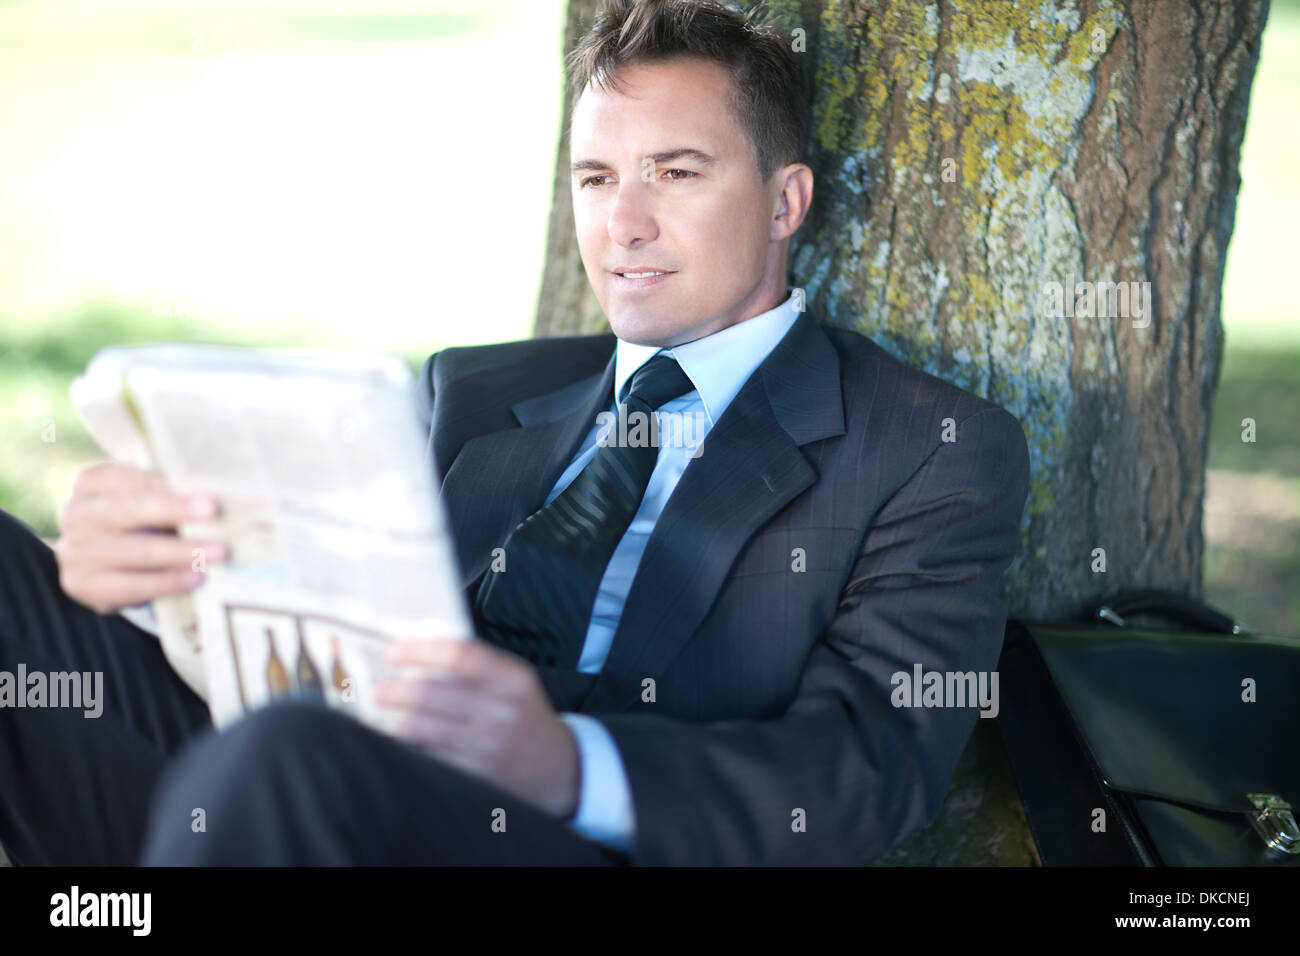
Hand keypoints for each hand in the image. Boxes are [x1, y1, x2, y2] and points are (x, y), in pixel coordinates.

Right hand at [54, 462, 226, 613]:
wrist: (112, 568)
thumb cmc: (141, 523)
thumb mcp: (149, 501)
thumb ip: (170, 493)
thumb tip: (217, 492)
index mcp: (89, 483)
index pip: (124, 477)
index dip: (161, 481)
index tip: (199, 485)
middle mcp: (75, 514)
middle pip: (125, 510)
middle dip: (172, 509)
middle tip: (215, 511)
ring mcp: (73, 551)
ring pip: (131, 551)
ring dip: (178, 552)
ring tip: (217, 552)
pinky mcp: (80, 585)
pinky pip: (127, 586)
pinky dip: (165, 583)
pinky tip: (194, 578)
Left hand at [375, 639, 580, 819]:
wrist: (556, 768)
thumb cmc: (525, 716)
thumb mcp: (515, 682)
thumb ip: (478, 665)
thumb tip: (419, 649)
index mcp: (513, 679)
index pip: (460, 655)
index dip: (421, 651)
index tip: (394, 651)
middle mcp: (501, 711)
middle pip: (433, 693)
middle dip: (397, 690)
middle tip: (380, 688)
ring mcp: (486, 746)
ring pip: (423, 729)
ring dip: (397, 720)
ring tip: (383, 713)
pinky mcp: (474, 775)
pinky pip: (428, 757)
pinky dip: (408, 748)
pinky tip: (399, 741)